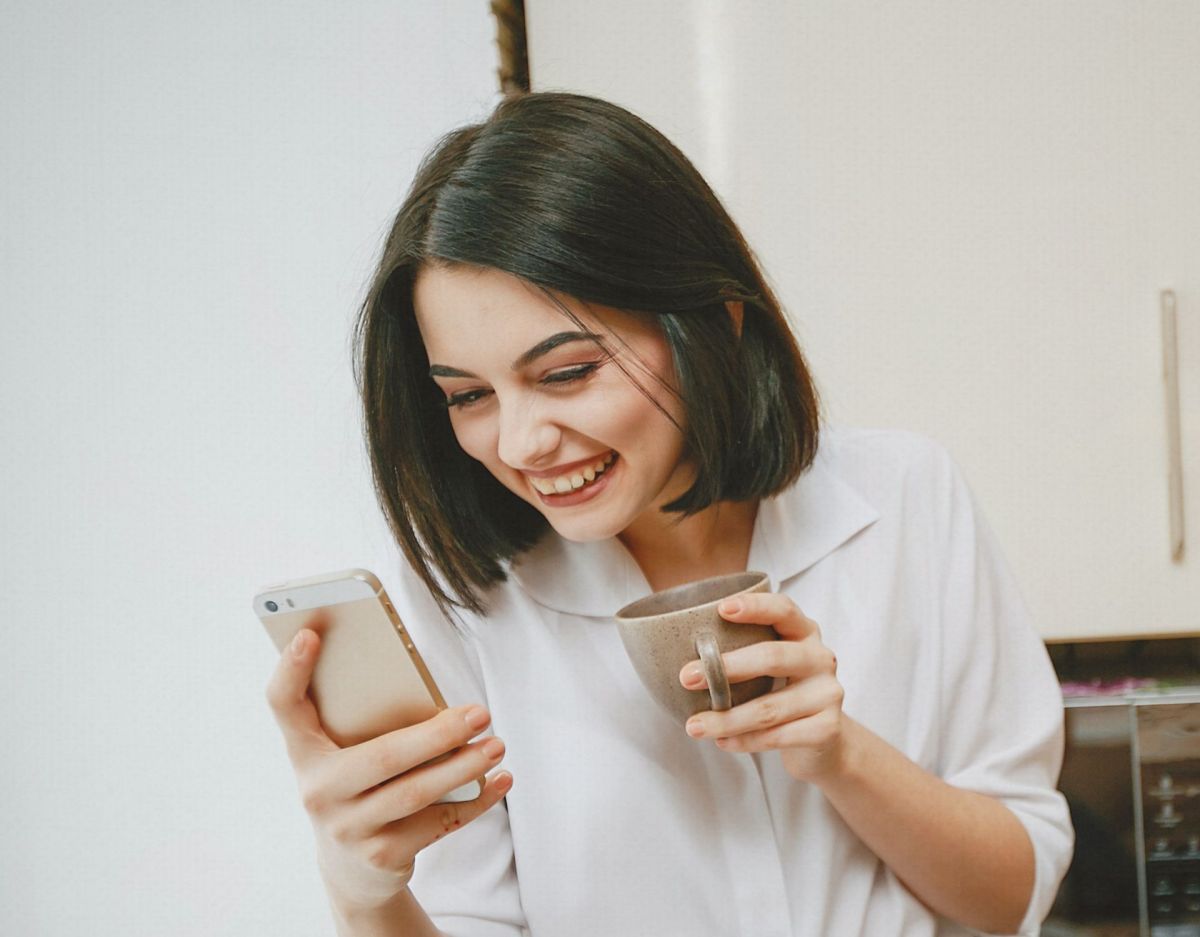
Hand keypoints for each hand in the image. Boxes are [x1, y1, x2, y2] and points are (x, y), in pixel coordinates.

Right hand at [265, 627, 511, 912]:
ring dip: (464, 767)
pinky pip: (436, 824)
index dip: (290, 669)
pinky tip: (500, 781)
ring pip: (415, 793)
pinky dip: (474, 801)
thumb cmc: (360, 786)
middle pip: (383, 757)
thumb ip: (370, 724)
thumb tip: (434, 698)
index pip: (284, 704)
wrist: (351, 871)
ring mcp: (347, 828)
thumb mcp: (348, 755)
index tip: (309, 633)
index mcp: (305, 751)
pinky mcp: (380, 857)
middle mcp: (318, 790)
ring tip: (496, 745)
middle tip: (481, 713)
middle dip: (438, 734)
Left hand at [678, 593, 844, 781]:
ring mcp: (828, 693)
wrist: (826, 742)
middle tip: (687, 677)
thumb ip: (741, 651)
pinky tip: (721, 741)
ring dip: (727, 718)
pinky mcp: (828, 728)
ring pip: (770, 708)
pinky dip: (745, 741)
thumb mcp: (770, 666)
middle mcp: (821, 657)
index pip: (783, 609)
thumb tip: (673, 652)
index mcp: (804, 632)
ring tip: (694, 726)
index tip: (721, 609)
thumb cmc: (782, 693)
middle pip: (773, 657)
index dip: (755, 606)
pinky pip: (778, 736)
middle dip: (726, 668)